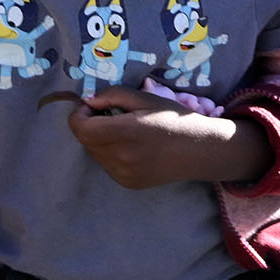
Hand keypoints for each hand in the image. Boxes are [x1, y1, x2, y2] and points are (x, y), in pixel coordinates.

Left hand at [61, 87, 276, 188]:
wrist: (199, 150)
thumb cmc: (173, 119)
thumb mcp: (145, 98)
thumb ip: (112, 96)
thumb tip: (88, 102)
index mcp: (125, 132)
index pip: (80, 128)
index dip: (80, 114)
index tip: (94, 107)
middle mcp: (121, 157)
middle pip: (85, 141)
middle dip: (90, 126)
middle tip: (110, 117)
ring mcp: (124, 174)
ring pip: (94, 154)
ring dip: (99, 141)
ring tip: (123, 133)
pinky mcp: (128, 183)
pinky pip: (107, 165)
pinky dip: (111, 154)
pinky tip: (131, 148)